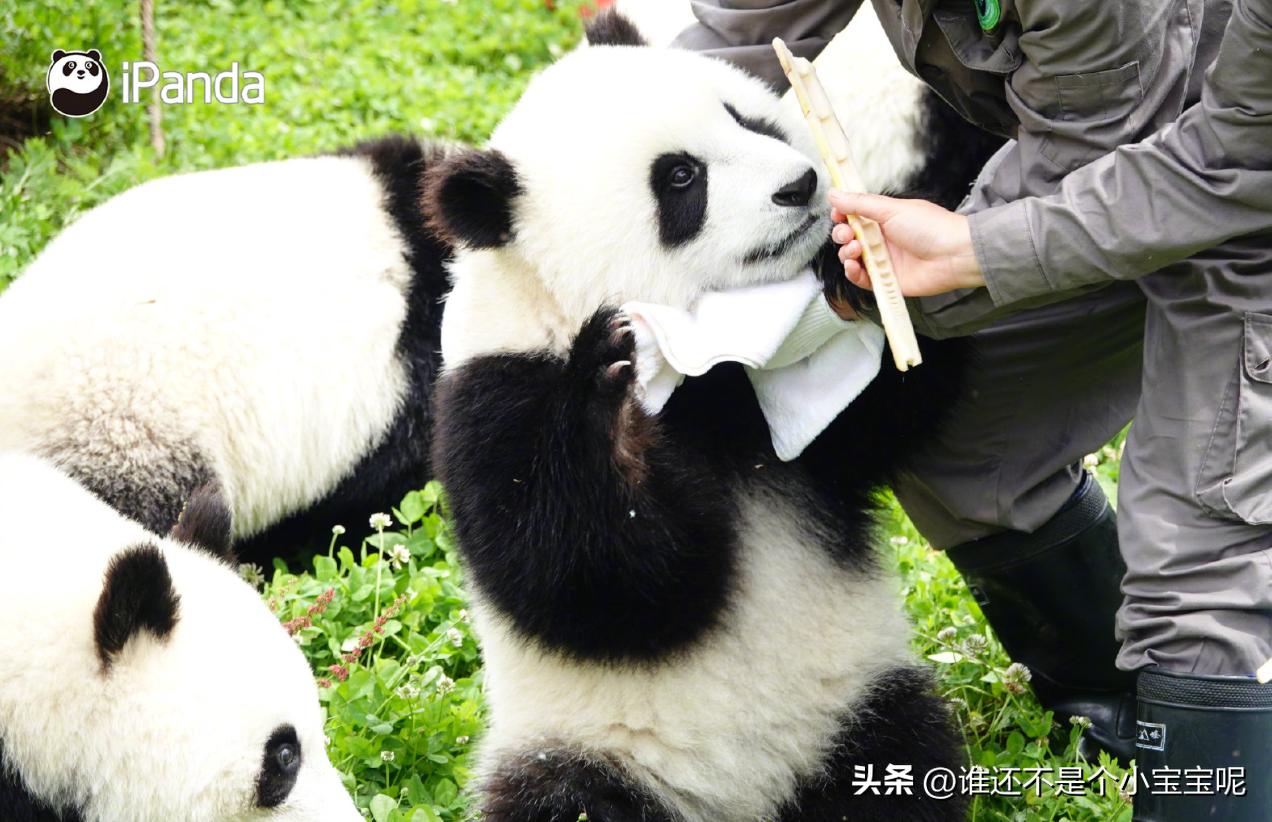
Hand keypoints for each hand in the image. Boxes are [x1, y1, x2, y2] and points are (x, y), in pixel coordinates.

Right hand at [829, 190, 984, 296]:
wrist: (954, 255)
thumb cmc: (931, 228)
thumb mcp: (891, 209)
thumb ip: (860, 203)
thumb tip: (834, 193)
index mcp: (884, 217)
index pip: (854, 215)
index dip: (842, 215)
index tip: (837, 214)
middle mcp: (882, 238)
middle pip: (849, 237)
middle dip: (842, 234)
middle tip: (848, 234)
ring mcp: (883, 259)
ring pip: (852, 258)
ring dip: (846, 253)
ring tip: (856, 249)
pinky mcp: (886, 279)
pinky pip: (862, 279)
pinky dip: (853, 273)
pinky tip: (854, 266)